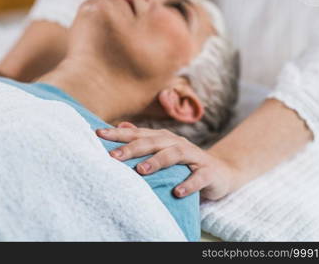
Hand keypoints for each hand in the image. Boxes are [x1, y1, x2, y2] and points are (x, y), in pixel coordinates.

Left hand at [96, 122, 238, 199]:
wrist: (220, 172)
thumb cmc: (184, 163)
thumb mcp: (163, 150)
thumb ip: (143, 139)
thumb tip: (121, 126)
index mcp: (163, 139)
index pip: (138, 134)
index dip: (118, 134)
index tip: (98, 134)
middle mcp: (177, 143)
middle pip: (153, 142)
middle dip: (132, 148)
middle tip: (113, 156)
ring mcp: (194, 156)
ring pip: (174, 155)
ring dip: (157, 161)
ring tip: (141, 171)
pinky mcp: (208, 172)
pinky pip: (198, 178)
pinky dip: (188, 184)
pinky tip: (177, 191)